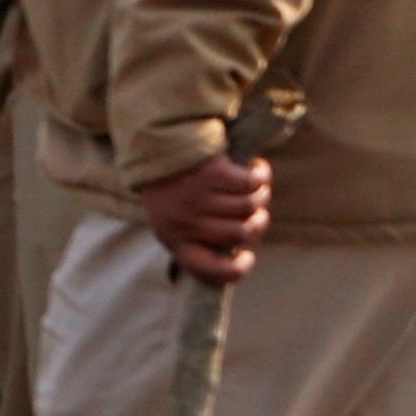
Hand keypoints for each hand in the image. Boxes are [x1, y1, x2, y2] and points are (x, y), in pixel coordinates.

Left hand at [136, 150, 271, 284]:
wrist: (155, 145)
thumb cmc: (171, 187)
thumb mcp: (174, 219)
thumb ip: (199, 239)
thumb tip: (236, 254)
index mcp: (174, 239)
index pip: (208, 270)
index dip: (235, 270)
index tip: (247, 256)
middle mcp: (186, 222)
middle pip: (242, 234)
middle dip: (258, 222)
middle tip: (256, 211)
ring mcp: (198, 199)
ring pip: (250, 206)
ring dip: (261, 195)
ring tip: (255, 186)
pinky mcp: (212, 174)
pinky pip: (251, 182)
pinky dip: (260, 175)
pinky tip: (256, 168)